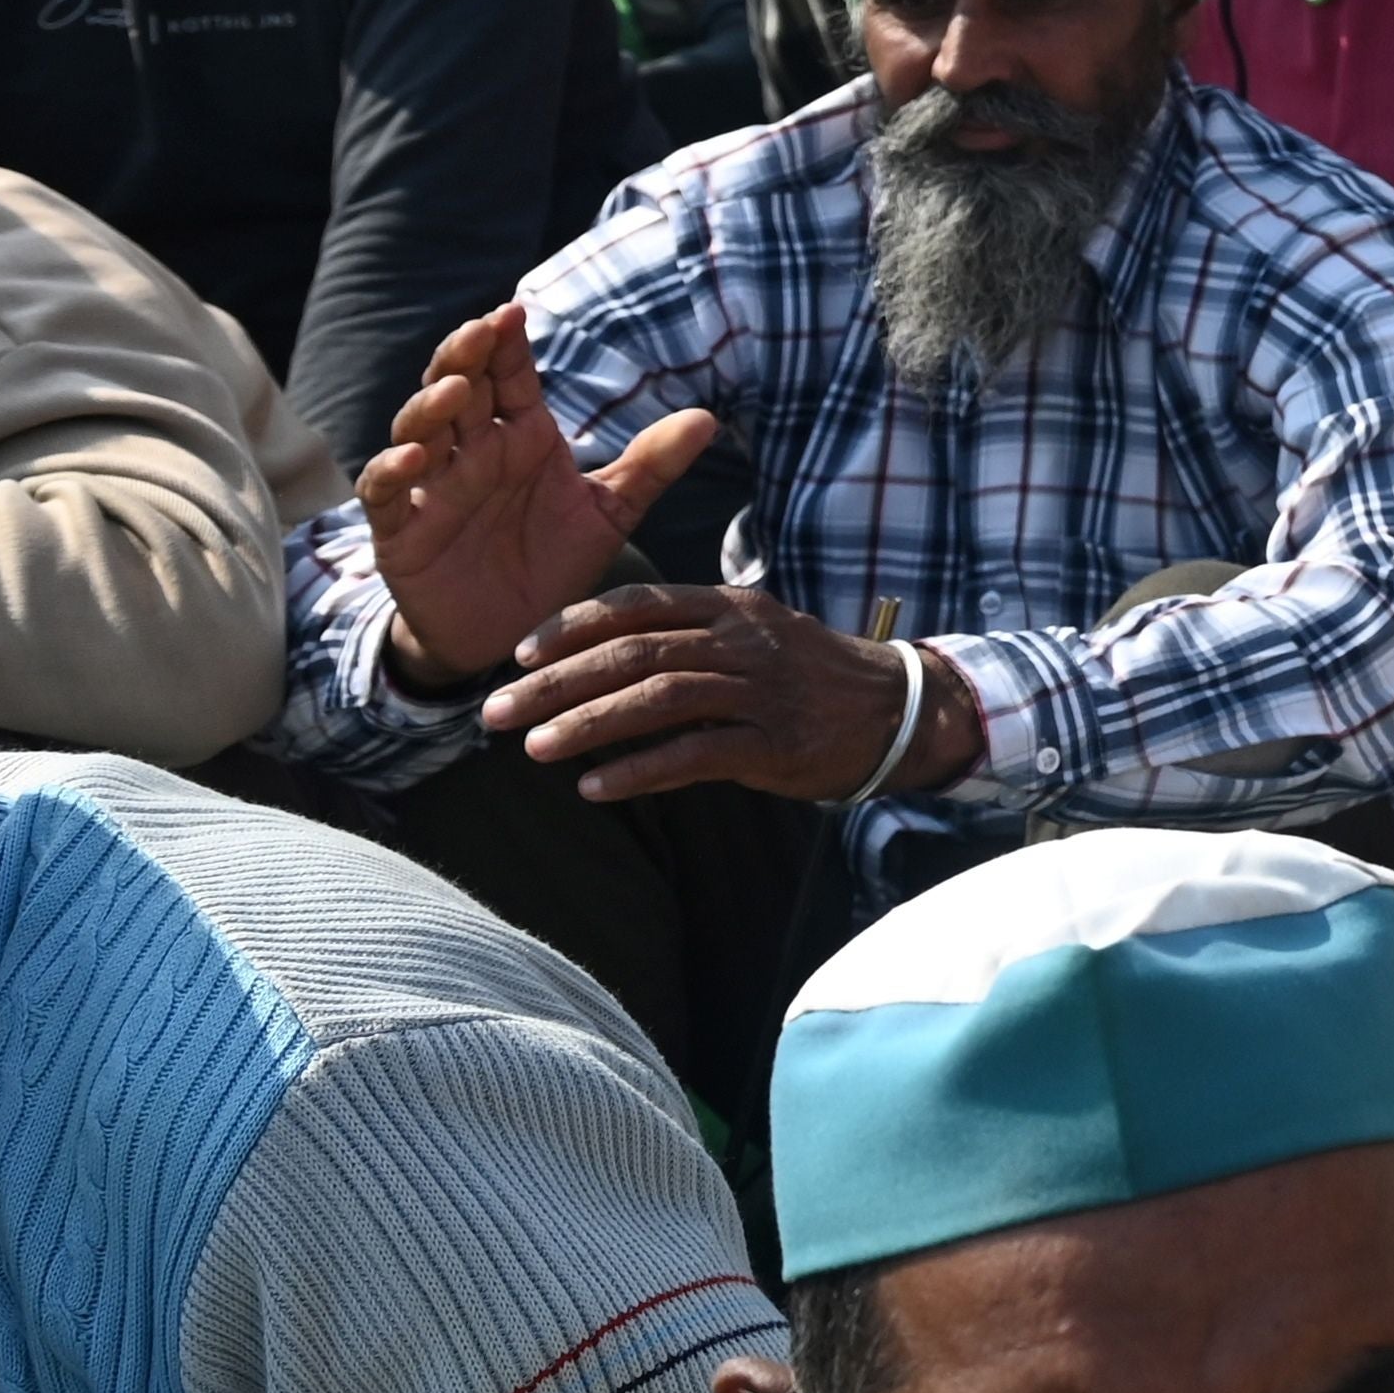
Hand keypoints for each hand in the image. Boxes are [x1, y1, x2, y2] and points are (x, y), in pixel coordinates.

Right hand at [356, 304, 727, 694]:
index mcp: (519, 435)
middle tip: (480, 330)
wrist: (511, 636)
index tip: (516, 311)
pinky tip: (414, 458)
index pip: (509, 375)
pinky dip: (391, 472)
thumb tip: (707, 418)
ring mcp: (431, 487)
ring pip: (417, 429)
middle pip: (457, 386)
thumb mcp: (609, 513)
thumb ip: (650, 466)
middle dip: (464, 355)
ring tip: (457, 389)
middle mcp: (472, 450)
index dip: (505, 343)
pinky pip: (384, 494)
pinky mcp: (399, 530)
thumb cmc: (554, 560)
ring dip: (431, 406)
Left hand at [485, 582, 963, 804]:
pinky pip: (698, 754)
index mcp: (730, 607)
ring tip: (535, 748)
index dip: (571, 627)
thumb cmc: (807, 675)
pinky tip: (598, 787)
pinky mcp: (776, 743)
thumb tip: (597, 658)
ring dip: (589, 724)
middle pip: (635, 651)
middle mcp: (743, 640)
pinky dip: (642, 769)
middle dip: (558, 682)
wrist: (895, 710)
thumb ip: (687, 636)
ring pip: (660, 697)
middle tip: (498, 711)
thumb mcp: (753, 632)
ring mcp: (762, 691)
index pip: (637, 604)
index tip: (518, 655)